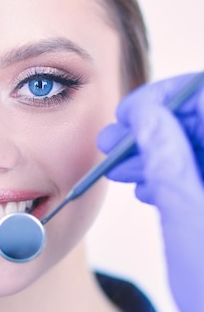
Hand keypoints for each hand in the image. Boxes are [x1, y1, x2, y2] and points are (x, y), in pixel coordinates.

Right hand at [97, 73, 203, 311]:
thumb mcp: (186, 215)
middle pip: (199, 120)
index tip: (130, 112)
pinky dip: (172, 172)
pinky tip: (147, 186)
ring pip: (197, 145)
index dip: (165, 96)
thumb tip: (143, 111)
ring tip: (121, 167)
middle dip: (153, 124)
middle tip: (114, 142)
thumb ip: (164, 153)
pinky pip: (200, 170)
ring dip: (158, 149)